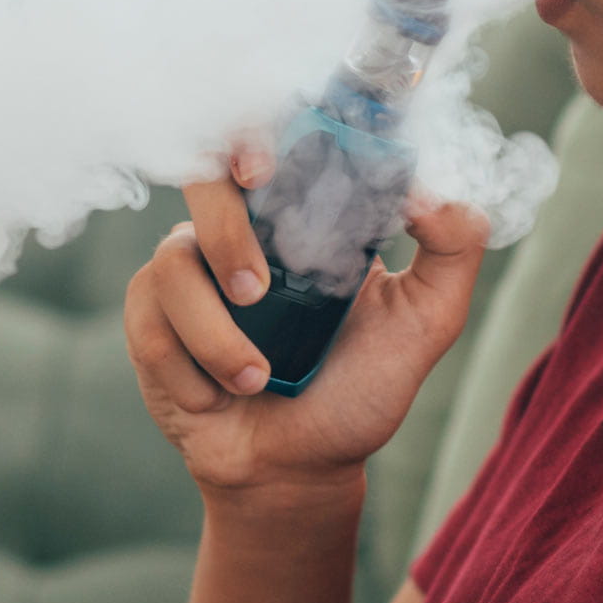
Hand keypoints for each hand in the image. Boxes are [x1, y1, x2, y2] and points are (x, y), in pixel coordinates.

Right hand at [123, 140, 491, 497]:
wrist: (300, 471)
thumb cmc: (360, 391)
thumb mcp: (427, 320)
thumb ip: (453, 246)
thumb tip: (427, 188)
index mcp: (300, 215)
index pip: (269, 137)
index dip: (253, 131)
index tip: (264, 166)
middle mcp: (240, 229)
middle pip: (203, 178)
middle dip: (224, 230)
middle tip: (257, 289)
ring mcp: (189, 271)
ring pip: (173, 263)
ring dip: (218, 335)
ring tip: (256, 378)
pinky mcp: (150, 319)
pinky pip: (150, 322)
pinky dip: (193, 369)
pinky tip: (219, 395)